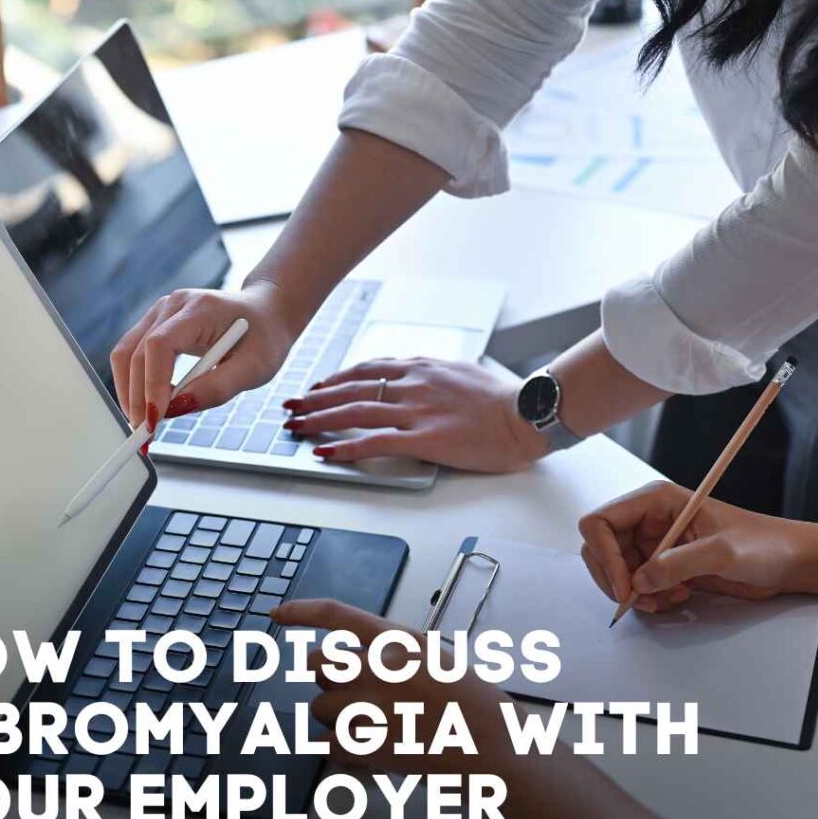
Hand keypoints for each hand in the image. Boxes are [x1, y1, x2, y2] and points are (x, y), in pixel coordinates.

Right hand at [109, 279, 300, 429]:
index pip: (160, 345)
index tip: (154, 420)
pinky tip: (151, 406)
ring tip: (145, 426)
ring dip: (129, 393)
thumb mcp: (254, 368)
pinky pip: (133, 355)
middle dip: (136, 399)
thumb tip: (177, 409)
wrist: (267, 313)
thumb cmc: (265, 338)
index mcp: (200, 309)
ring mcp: (160, 313)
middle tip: (145, 437)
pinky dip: (136, 384)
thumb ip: (218, 388)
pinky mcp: (156, 325)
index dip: (152, 384)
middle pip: (136, 353)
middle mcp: (173, 306)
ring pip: (125, 354)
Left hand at [271, 599, 513, 775]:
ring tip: (374, 727)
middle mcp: (379, 668)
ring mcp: (371, 707)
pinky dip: (342, 750)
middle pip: (317, 665)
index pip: (335, 615)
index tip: (278, 614)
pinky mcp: (369, 746)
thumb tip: (355, 659)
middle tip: (350, 692)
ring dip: (336, 718)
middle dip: (326, 679)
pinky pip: (328, 744)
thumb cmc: (474, 703)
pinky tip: (369, 750)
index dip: (301, 611)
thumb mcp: (434, 657)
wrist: (497, 749)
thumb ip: (392, 654)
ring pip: (320, 708)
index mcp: (397, 641)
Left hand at [279, 357, 545, 470]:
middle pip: (351, 388)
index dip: (336, 379)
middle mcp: (412, 384)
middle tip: (292, 406)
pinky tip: (325, 452)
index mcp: (421, 367)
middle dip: (315, 398)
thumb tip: (416, 378)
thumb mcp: (462, 372)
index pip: (367, 369)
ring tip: (296, 427)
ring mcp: (416, 411)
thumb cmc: (501, 398)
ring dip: (319, 419)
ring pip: (355, 412)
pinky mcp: (423, 439)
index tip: (318, 387)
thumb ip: (432, 375)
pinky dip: (345, 446)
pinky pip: (374, 442)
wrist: (526, 413)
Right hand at [578, 481, 817, 611]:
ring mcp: (652, 544)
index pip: (600, 522)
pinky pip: (636, 586)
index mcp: (655, 501)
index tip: (625, 586)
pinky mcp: (661, 566)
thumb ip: (677, 564)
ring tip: (666, 600)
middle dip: (615, 579)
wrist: (787, 562)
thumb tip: (638, 582)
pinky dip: (648, 599)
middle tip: (638, 601)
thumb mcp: (723, 552)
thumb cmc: (764, 543)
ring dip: (634, 593)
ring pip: (616, 571)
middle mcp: (647, 520)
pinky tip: (677, 597)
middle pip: (600, 549)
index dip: (604, 555)